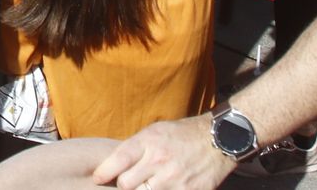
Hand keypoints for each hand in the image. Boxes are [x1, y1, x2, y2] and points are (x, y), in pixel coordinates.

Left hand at [92, 115, 235, 188]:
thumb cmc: (182, 134)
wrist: (219, 140)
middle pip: (126, 184)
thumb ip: (136, 147)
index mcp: (149, 142)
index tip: (97, 178)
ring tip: (150, 182)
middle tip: (128, 182)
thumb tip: (113, 164)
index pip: (119, 159)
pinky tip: (166, 185)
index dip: (104, 172)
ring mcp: (174, 179)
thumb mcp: (155, 131)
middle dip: (124, 185)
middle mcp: (159, 160)